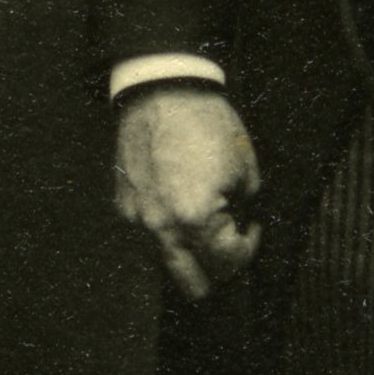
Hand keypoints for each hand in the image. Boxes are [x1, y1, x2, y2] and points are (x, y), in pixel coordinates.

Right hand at [113, 83, 264, 301]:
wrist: (162, 89)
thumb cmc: (207, 123)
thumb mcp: (244, 167)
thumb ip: (243, 208)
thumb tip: (239, 225)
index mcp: (195, 219)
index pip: (227, 264)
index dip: (248, 248)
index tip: (251, 228)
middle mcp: (161, 228)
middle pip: (192, 285)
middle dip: (216, 270)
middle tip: (228, 242)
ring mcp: (137, 219)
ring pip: (166, 263)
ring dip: (188, 252)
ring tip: (202, 219)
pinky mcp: (122, 205)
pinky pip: (147, 234)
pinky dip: (166, 229)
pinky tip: (178, 201)